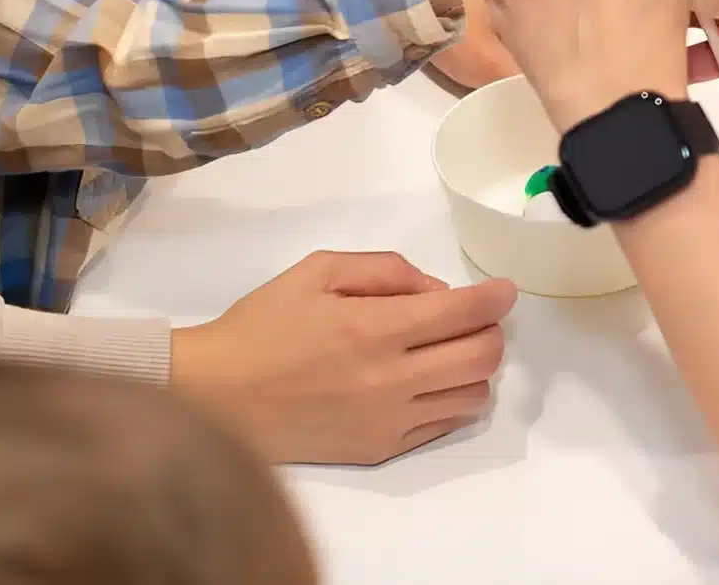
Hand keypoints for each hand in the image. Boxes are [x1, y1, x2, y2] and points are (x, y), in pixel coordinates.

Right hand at [170, 251, 514, 465]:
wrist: (214, 396)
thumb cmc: (263, 326)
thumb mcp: (319, 270)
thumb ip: (387, 271)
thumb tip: (438, 291)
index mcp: (374, 327)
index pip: (465, 313)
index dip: (496, 297)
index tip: (503, 290)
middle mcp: (390, 378)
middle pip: (483, 357)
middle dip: (491, 331)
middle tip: (474, 320)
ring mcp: (388, 420)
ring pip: (473, 396)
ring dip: (474, 369)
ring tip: (448, 352)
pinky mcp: (379, 448)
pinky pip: (443, 426)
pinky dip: (450, 400)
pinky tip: (425, 383)